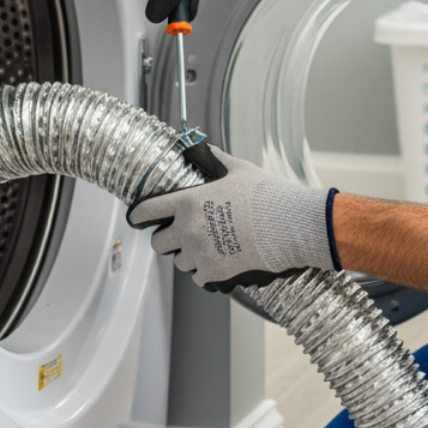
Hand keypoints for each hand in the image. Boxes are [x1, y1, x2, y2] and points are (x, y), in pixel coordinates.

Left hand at [128, 144, 337, 292]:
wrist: (291, 225)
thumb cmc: (267, 194)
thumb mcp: (239, 170)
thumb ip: (215, 160)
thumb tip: (204, 149)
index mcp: (188, 202)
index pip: (148, 210)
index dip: (138, 215)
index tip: (136, 218)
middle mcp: (188, 230)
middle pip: (159, 243)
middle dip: (167, 239)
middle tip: (181, 236)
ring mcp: (200, 254)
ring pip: (180, 262)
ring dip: (190, 256)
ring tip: (209, 248)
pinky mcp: (215, 273)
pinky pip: (199, 278)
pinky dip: (207, 272)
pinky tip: (221, 261)